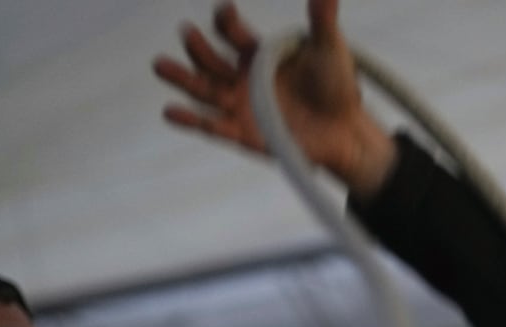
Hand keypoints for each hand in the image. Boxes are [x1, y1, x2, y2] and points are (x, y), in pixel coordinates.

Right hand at [154, 0, 397, 193]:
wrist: (347, 130)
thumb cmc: (335, 86)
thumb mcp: (329, 49)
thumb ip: (322, 21)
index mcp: (257, 53)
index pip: (233, 33)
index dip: (226, 22)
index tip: (225, 12)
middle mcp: (242, 78)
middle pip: (210, 60)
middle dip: (198, 47)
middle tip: (188, 32)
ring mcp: (239, 106)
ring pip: (203, 90)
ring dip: (181, 78)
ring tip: (159, 65)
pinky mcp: (242, 134)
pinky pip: (212, 127)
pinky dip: (191, 121)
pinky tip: (170, 112)